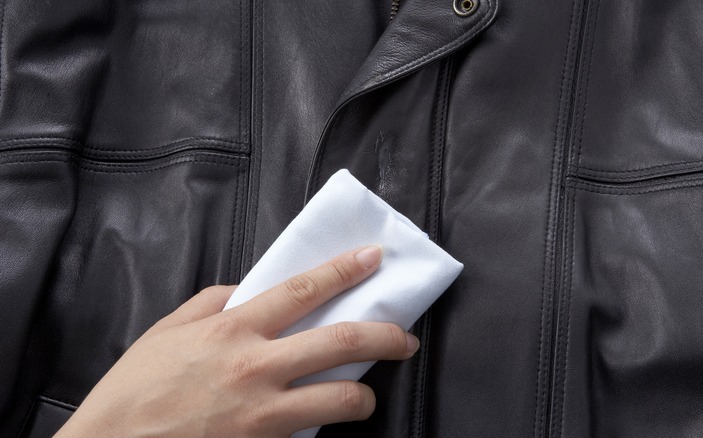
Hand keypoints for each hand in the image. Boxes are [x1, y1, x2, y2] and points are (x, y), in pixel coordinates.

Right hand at [55, 245, 417, 436]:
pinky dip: (324, 426)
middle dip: (386, 336)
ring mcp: (264, 413)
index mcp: (232, 329)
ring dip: (365, 396)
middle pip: (341, 342)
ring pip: (342, 398)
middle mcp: (256, 367)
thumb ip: (214, 302)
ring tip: (366, 394)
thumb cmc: (134, 390)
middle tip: (406, 338)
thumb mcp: (169, 330)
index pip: (303, 289)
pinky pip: (312, 434)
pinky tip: (322, 421)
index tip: (373, 258)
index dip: (344, 270)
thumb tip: (249, 290)